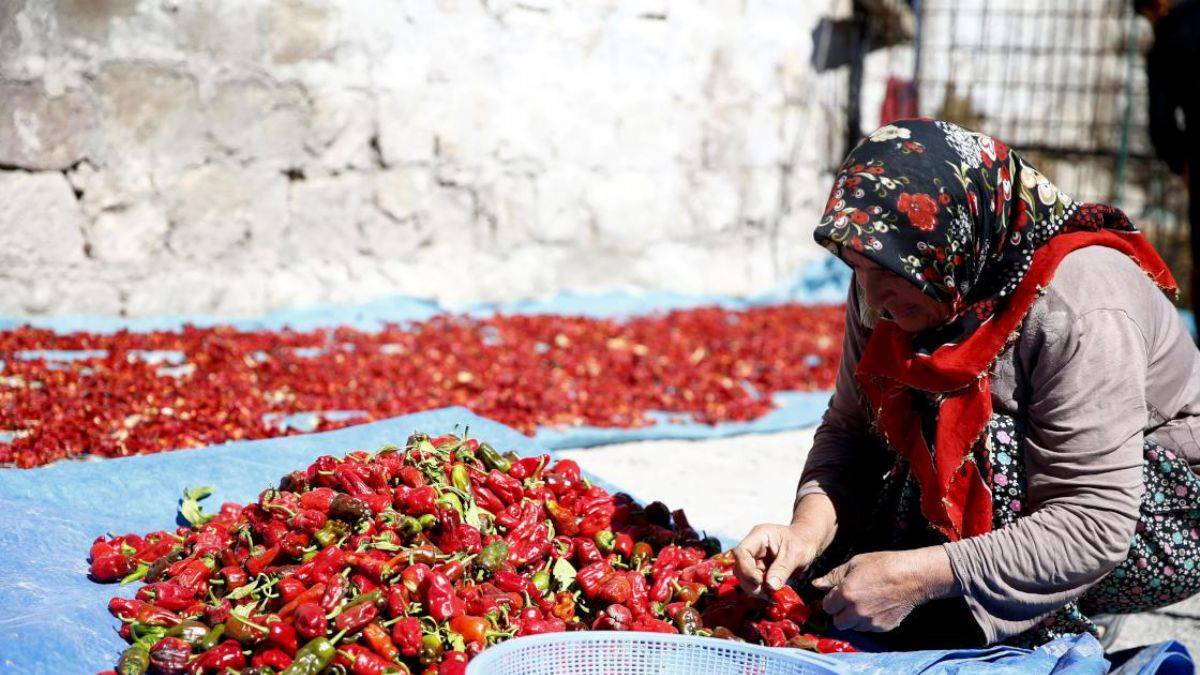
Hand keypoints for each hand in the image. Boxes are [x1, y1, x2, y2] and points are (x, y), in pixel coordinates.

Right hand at [733, 522, 822, 595]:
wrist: (808, 543)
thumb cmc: (803, 542)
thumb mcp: (796, 554)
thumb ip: (782, 569)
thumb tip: (770, 586)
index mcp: (759, 536)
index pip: (741, 552)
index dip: (746, 568)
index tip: (759, 580)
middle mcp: (753, 547)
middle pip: (740, 566)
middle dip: (750, 582)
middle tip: (765, 593)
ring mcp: (755, 559)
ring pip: (745, 577)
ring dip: (755, 588)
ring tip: (770, 595)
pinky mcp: (760, 569)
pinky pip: (754, 582)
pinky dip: (761, 590)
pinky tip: (771, 595)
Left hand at [811, 547, 956, 631]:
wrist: (913, 577)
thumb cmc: (883, 564)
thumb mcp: (854, 563)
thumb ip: (833, 576)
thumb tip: (815, 584)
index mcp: (846, 594)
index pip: (827, 606)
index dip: (831, 600)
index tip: (837, 594)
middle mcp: (856, 611)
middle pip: (838, 622)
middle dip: (840, 613)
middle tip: (848, 602)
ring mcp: (870, 622)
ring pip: (853, 627)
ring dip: (853, 619)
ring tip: (864, 603)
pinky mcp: (883, 627)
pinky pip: (868, 628)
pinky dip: (868, 621)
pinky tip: (876, 607)